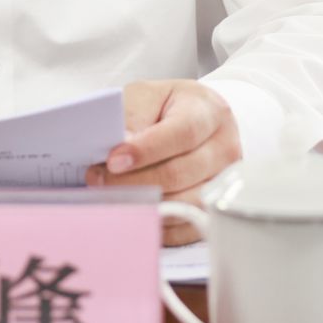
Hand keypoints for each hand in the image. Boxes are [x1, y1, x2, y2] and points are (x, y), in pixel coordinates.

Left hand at [89, 80, 241, 246]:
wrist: (196, 120)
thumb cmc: (168, 107)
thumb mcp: (147, 95)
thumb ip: (132, 116)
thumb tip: (119, 146)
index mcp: (209, 112)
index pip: (181, 133)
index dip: (146, 150)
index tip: (113, 160)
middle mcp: (224, 148)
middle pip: (179, 173)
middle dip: (133, 180)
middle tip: (98, 179)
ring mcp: (223, 183)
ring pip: (183, 204)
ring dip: (142, 203)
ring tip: (111, 195)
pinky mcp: (215, 209)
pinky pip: (185, 227)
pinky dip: (156, 223)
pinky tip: (133, 210)